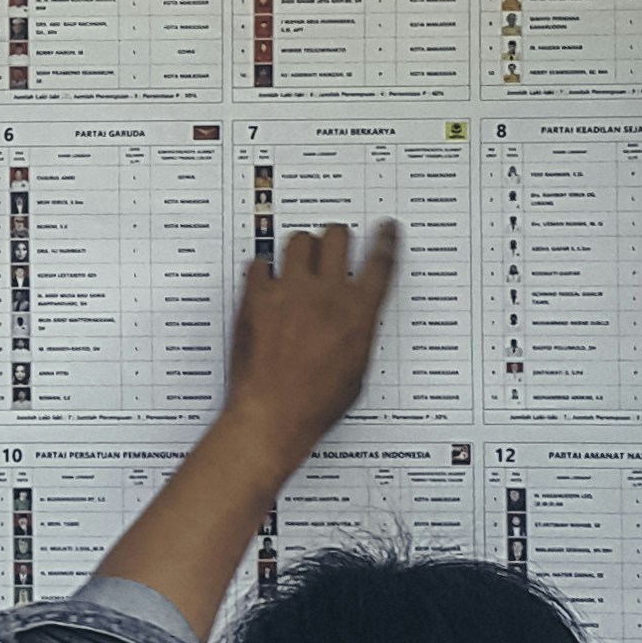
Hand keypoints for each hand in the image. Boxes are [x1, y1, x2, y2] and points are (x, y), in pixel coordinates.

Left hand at [219, 221, 398, 489]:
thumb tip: (356, 319)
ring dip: (301, 248)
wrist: (272, 415)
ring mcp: (289, 292)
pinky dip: (262, 270)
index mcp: (358, 313)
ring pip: (298, 241)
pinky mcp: (256, 297)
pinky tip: (265, 281)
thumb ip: (359, 334)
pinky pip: (259, 264)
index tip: (385, 227)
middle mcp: (326, 295)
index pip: (381, 263)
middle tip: (331, 244)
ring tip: (297, 261)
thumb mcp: (356, 371)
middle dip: (336, 237)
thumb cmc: (314, 403)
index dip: (385, 239)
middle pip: (337, 237)